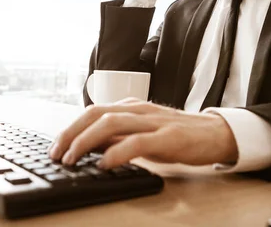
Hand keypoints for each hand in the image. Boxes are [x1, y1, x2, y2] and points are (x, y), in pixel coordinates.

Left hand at [48, 98, 237, 168]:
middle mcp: (139, 110)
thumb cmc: (177, 135)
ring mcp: (154, 121)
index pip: (93, 111)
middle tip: (56, 154)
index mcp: (132, 107)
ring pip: (112, 123)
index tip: (55, 147)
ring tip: (72, 159)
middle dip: (71, 133)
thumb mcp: (143, 133)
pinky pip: (138, 141)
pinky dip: (117, 152)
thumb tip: (89, 147)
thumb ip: (119, 137)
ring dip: (86, 141)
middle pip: (96, 114)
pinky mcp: (169, 136)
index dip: (70, 128)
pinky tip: (104, 163)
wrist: (215, 133)